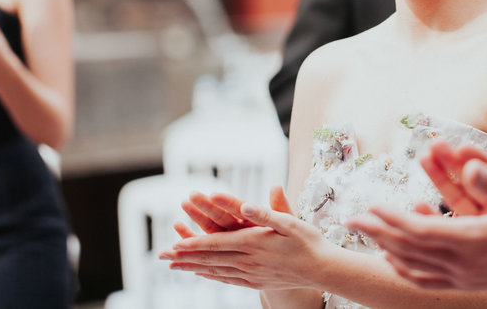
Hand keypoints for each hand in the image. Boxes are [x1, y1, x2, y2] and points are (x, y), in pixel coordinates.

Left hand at [161, 186, 326, 289]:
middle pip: (211, 258)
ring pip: (216, 271)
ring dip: (193, 267)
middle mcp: (249, 261)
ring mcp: (252, 274)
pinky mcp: (257, 281)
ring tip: (175, 266)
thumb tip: (246, 204)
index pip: (217, 243)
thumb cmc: (309, 241)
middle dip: (185, 256)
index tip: (174, 244)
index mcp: (254, 243)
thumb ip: (267, 212)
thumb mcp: (290, 221)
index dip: (194, 244)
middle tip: (163, 256)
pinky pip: (228, 279)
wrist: (323, 269)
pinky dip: (212, 276)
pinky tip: (204, 274)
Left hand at [347, 154, 486, 292]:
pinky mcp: (468, 283)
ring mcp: (464, 277)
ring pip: (414, 266)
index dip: (391, 219)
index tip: (369, 207)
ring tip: (367, 236)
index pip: (418, 231)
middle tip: (350, 221)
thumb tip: (468, 166)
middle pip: (408, 249)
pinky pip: (427, 280)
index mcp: (471, 241)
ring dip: (386, 248)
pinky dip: (405, 270)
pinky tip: (394, 261)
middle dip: (377, 232)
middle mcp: (463, 263)